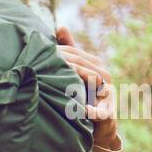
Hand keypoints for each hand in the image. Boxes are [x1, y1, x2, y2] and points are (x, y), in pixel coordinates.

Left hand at [56, 26, 120, 150]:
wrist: (97, 125)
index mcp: (96, 66)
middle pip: (87, 71)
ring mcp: (109, 95)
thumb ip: (70, 50)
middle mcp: (105, 78)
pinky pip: (103, 112)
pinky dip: (94, 113)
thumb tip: (60, 26)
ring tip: (65, 93)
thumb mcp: (76, 70)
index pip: (78, 57)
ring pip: (96, 89)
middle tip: (47, 74)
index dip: (61, 59)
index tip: (42, 60)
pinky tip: (85, 113)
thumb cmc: (83, 94)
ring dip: (81, 91)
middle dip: (70, 72)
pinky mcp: (109, 113)